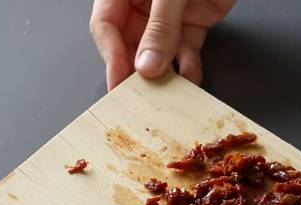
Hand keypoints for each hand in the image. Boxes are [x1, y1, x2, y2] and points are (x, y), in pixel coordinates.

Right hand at [90, 0, 235, 89]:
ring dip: (166, 74)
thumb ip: (160, 26)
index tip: (119, 86)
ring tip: (170, 95)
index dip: (112, 59)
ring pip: (160, 52)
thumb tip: (147, 66)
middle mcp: (141, 4)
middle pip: (131, 45)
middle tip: (143, 100)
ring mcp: (168, 14)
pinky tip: (191, 78)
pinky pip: (187, 49)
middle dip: (138, 73)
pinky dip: (190, 66)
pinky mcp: (194, 20)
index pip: (107, 28)